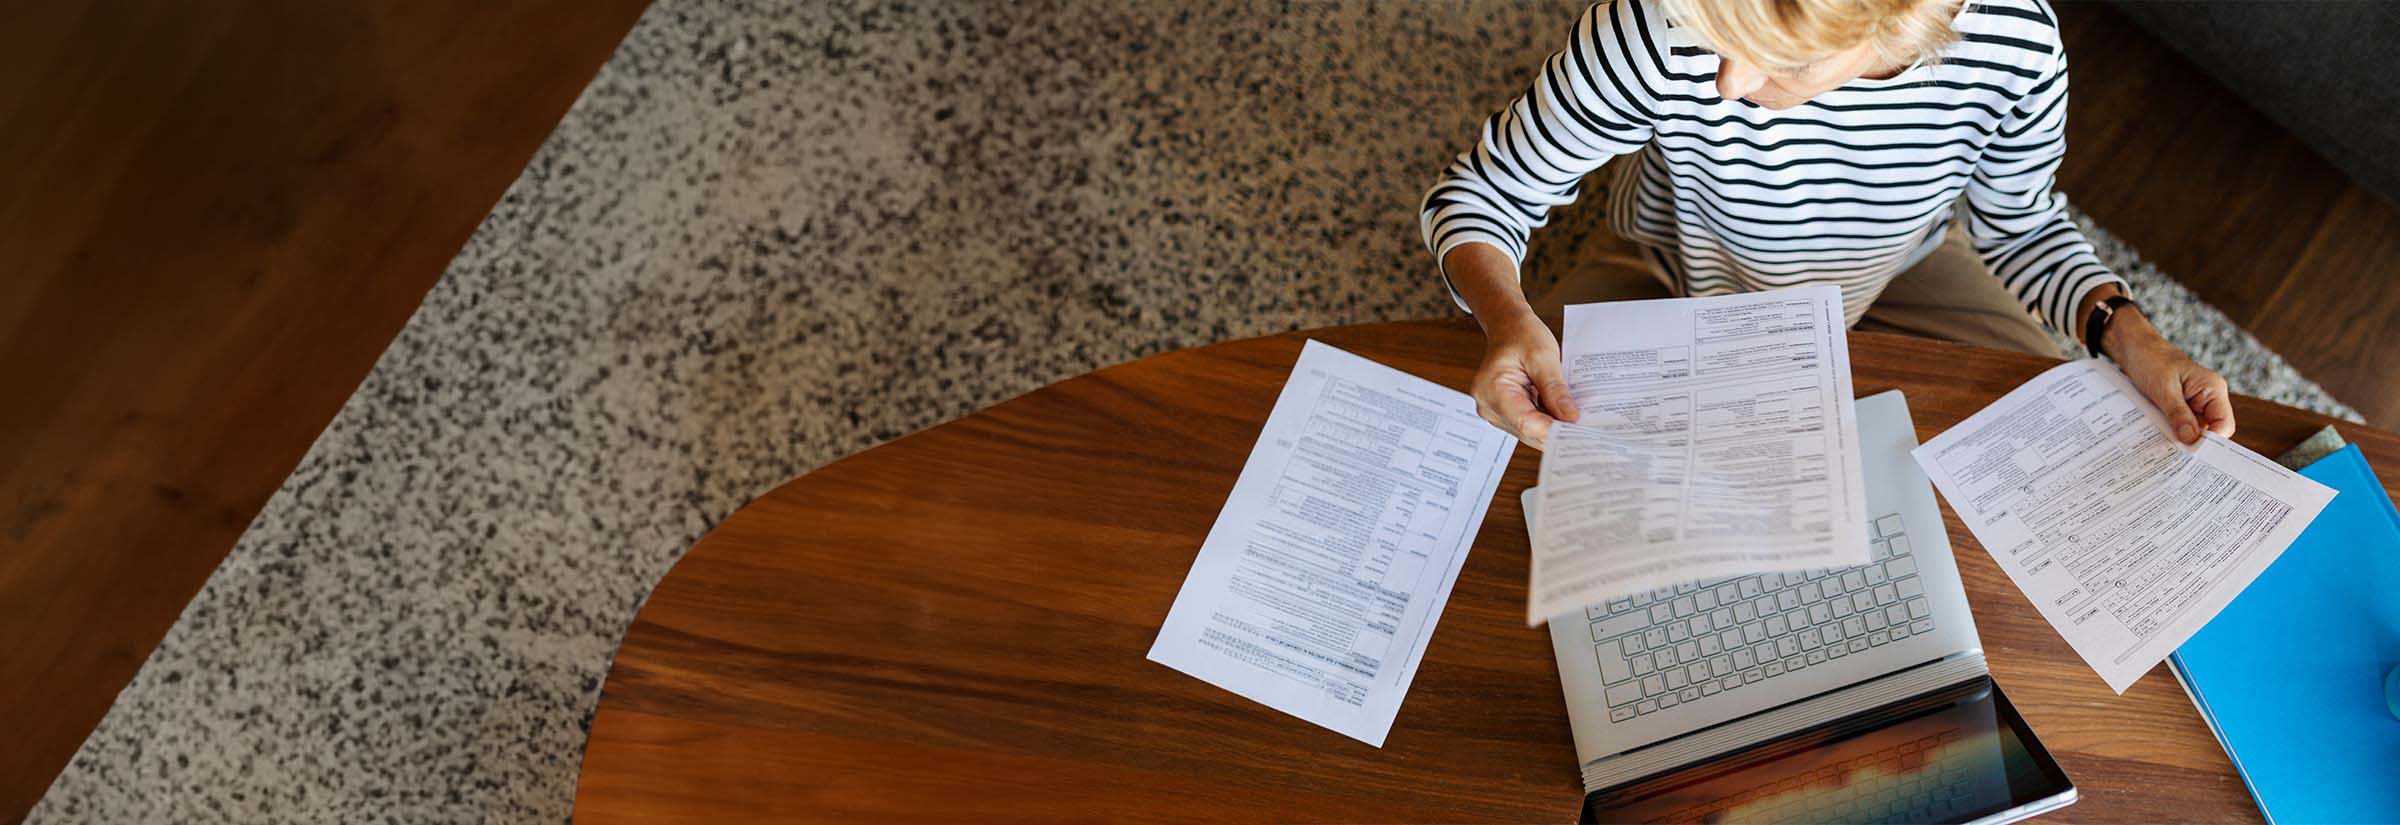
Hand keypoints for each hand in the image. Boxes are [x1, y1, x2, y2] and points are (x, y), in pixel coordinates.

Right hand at [1472, 312, 1579, 448]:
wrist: (1508, 326)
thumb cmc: (1521, 334)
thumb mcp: (1543, 356)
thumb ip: (1555, 389)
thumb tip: (1570, 418)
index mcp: (1493, 389)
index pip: (1525, 422)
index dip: (1554, 431)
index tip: (1581, 432)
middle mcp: (1489, 406)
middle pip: (1528, 431)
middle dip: (1557, 431)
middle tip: (1587, 429)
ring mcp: (1496, 411)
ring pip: (1530, 431)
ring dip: (1553, 427)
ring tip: (1577, 420)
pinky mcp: (1505, 413)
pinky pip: (1529, 423)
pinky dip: (1547, 420)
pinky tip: (1563, 414)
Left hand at [2103, 310, 2232, 443]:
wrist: (2134, 348)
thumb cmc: (2151, 360)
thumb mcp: (2164, 389)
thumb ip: (2179, 414)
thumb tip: (2191, 440)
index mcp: (2213, 390)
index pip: (2224, 425)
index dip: (2211, 441)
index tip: (2192, 454)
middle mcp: (2208, 398)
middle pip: (2209, 431)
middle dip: (2194, 443)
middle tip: (2175, 457)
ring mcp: (2194, 403)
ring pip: (2193, 431)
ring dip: (2179, 438)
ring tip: (2163, 447)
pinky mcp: (2180, 407)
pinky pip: (2179, 425)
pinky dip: (2170, 432)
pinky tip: (2157, 438)